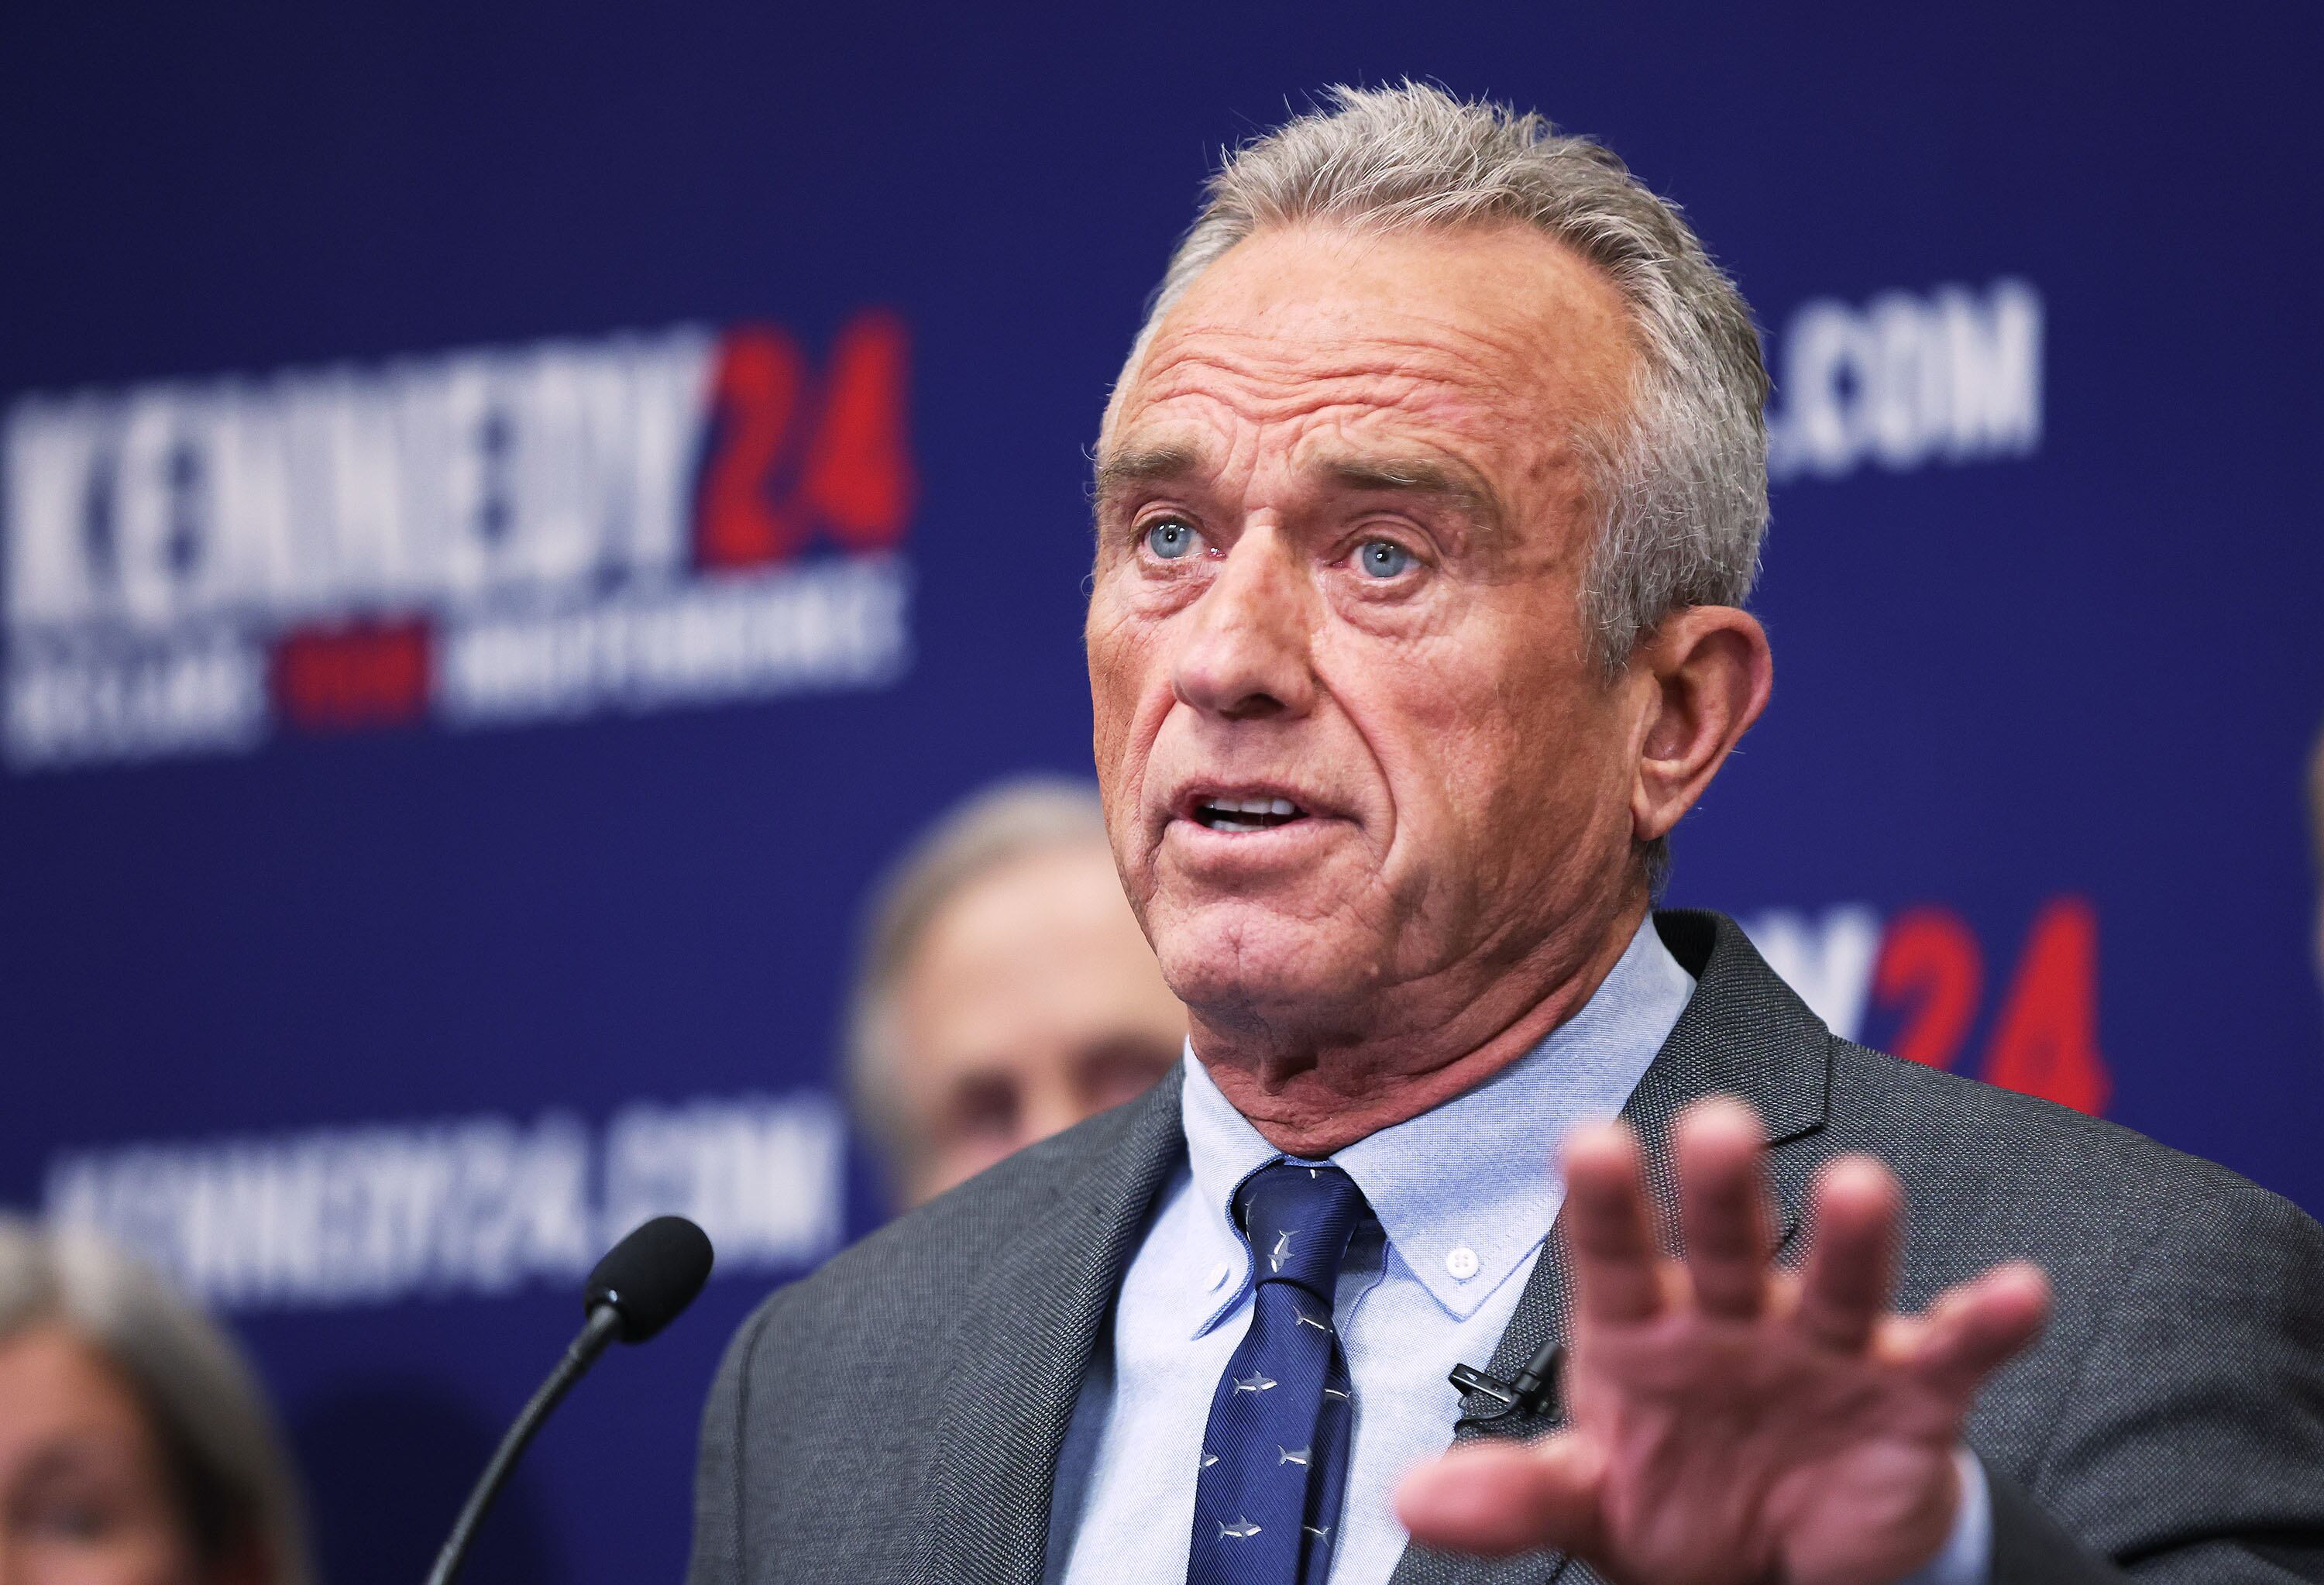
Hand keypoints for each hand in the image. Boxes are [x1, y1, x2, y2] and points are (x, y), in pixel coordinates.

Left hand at [1397, 1098, 2049, 1584]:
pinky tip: (2017, 1294)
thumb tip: (1410, 1495)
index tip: (1587, 1140)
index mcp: (1640, 1328)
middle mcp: (1731, 1315)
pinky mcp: (1910, 1395)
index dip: (1604, 1202)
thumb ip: (1515, 1494)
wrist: (1783, 1567)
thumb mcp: (1590, 1501)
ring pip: (1842, 1280)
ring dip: (1857, 1237)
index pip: (1612, 1253)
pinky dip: (1987, 1323)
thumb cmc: (1676, 1503)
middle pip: (1725, 1241)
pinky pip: (1953, 1352)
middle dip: (1721, 1188)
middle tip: (1715, 1122)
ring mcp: (1823, 1347)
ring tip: (1867, 1187)